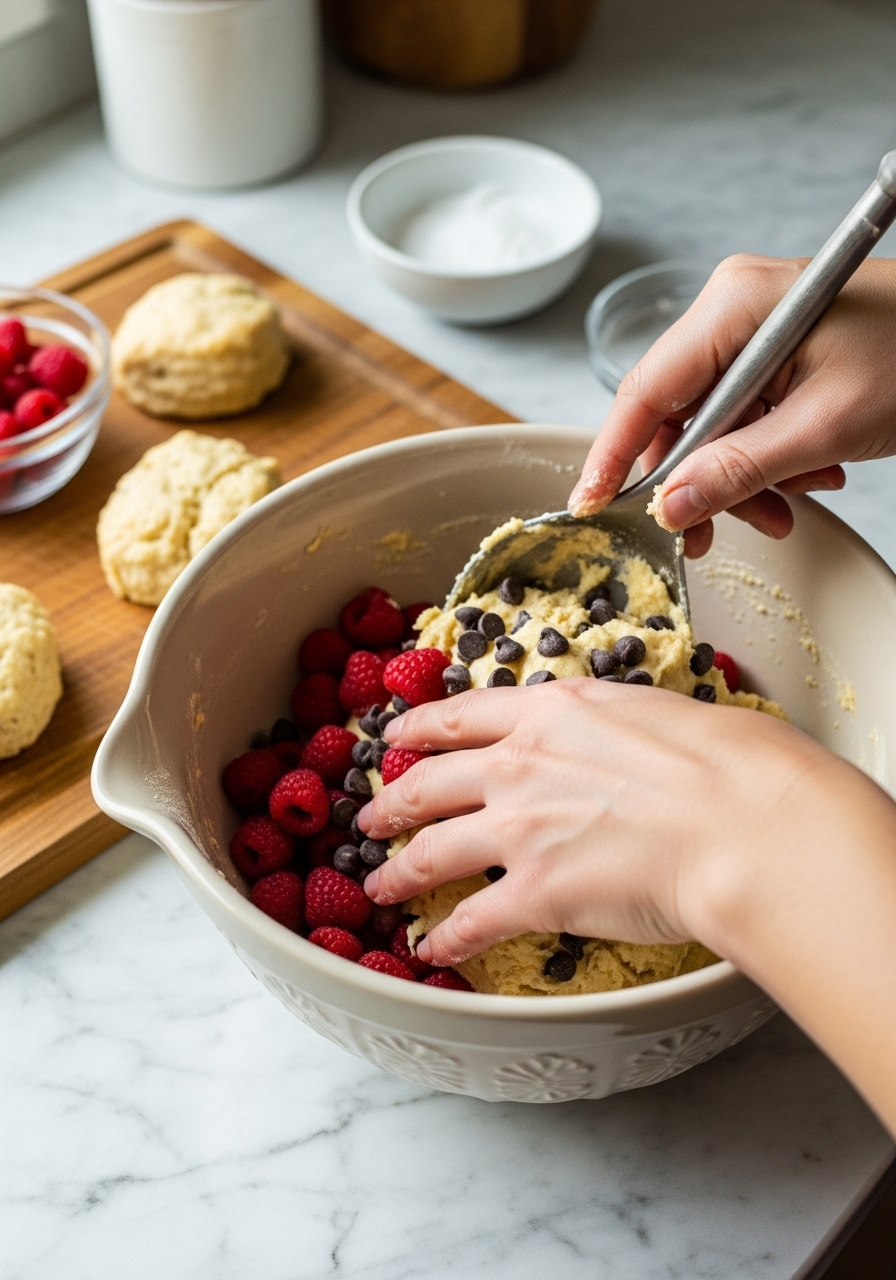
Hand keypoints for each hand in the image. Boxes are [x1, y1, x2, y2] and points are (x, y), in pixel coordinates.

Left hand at [358, 680, 822, 966]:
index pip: (462, 717)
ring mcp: (519, 829)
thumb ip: (606, 725)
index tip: (394, 739)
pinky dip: (445, 939)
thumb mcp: (651, 711)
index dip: (418, 729)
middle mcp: (519, 765)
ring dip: (398, 872)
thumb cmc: (724, 763)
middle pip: (430, 784)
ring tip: (378, 886)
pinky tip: (432, 949)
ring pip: (432, 852)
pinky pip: (471, 921)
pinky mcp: (534, 893)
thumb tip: (612, 736)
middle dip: (390, 803)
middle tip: (367, 817)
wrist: (741, 821)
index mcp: (550, 713)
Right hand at [568, 255, 895, 557]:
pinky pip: (742, 415)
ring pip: (709, 423)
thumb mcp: (824, 427)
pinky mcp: (773, 349)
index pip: (645, 390)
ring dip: (739, 476)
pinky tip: (806, 475)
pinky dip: (765, 457)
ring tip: (787, 506)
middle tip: (708, 535)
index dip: (615, 455)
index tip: (592, 504)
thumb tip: (673, 507)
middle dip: (698, 480)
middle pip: (674, 413)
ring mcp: (751, 328)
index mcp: (734, 305)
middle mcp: (731, 308)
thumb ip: (739, 470)